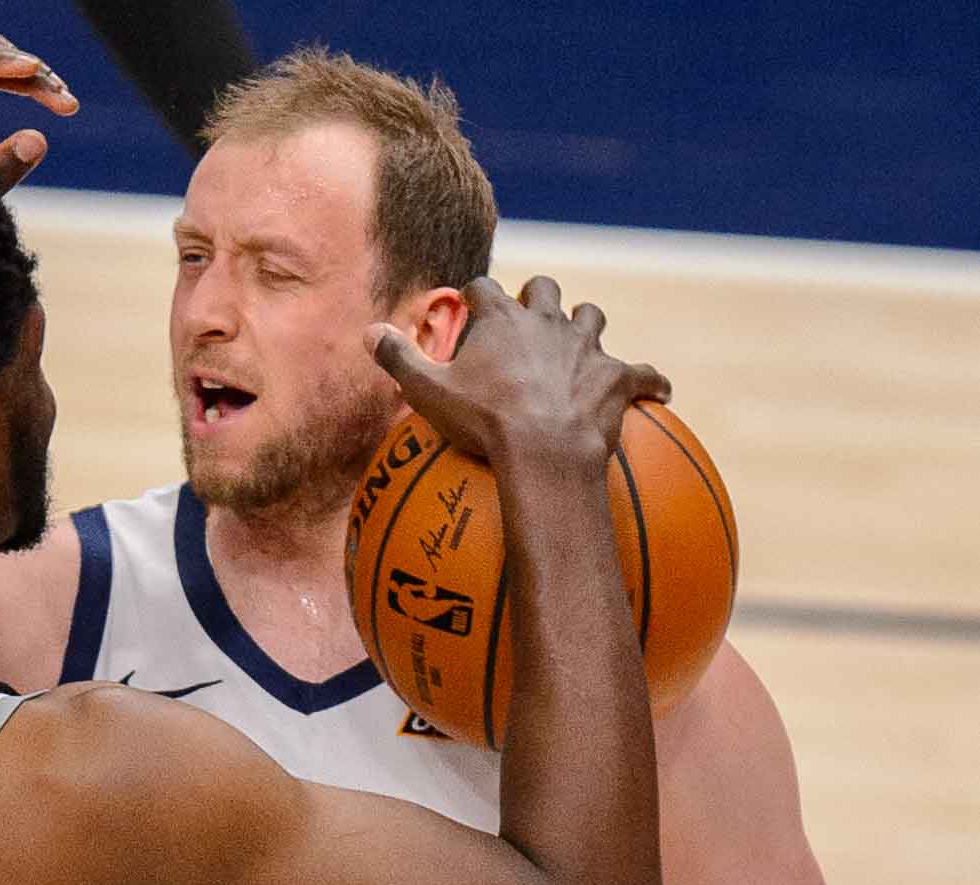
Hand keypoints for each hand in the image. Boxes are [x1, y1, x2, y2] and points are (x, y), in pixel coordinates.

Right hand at [366, 276, 670, 469]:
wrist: (544, 451)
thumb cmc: (481, 421)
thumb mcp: (426, 391)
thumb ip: (399, 358)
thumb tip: (370, 332)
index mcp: (501, 318)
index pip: (483, 288)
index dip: (475, 298)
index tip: (469, 310)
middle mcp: (547, 321)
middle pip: (545, 289)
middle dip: (537, 297)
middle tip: (528, 319)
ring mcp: (587, 347)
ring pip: (592, 316)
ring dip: (585, 326)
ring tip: (580, 346)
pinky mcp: (618, 378)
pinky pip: (643, 373)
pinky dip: (649, 381)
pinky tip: (658, 391)